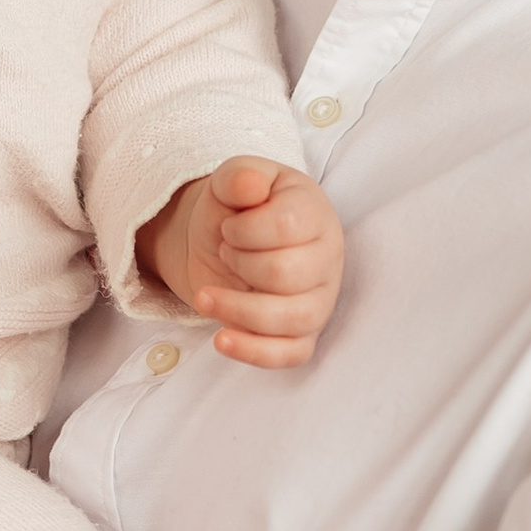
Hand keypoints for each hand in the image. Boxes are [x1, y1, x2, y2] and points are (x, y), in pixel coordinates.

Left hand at [139, 157, 344, 367]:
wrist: (222, 242)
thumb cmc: (235, 210)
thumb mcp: (229, 182)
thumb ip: (239, 176)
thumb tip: (252, 185)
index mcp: (315, 213)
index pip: (287, 226)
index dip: (244, 230)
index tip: (228, 228)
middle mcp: (327, 258)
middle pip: (286, 274)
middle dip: (240, 264)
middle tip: (225, 253)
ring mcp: (320, 300)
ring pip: (291, 319)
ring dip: (237, 309)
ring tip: (204, 296)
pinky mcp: (303, 335)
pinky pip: (290, 354)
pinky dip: (254, 351)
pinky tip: (220, 339)